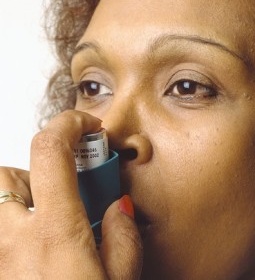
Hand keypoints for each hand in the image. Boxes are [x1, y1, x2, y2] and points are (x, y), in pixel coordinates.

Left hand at [0, 110, 142, 278]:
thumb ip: (124, 238)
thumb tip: (120, 209)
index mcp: (56, 233)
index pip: (51, 150)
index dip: (69, 124)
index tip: (88, 127)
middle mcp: (16, 240)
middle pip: (7, 174)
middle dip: (37, 169)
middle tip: (65, 187)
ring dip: (22, 199)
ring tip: (50, 218)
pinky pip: (1, 234)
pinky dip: (15, 228)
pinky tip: (38, 249)